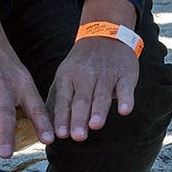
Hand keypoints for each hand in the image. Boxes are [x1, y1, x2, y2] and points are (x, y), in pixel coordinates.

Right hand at [0, 0, 52, 160]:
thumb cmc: (1, 61)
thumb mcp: (19, 75)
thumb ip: (24, 99)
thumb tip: (34, 131)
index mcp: (22, 83)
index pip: (36, 106)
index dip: (43, 124)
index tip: (49, 140)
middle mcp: (3, 85)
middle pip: (6, 114)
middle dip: (8, 135)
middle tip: (8, 155)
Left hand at [46, 11, 140, 140]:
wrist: (106, 34)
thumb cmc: (81, 65)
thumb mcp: (64, 77)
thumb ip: (56, 101)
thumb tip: (45, 128)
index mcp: (68, 77)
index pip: (64, 99)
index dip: (62, 117)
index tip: (60, 134)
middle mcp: (86, 76)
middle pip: (82, 99)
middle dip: (79, 118)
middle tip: (78, 136)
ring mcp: (107, 75)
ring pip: (102, 95)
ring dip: (99, 111)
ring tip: (95, 125)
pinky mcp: (125, 74)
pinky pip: (126, 88)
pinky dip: (126, 99)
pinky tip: (125, 110)